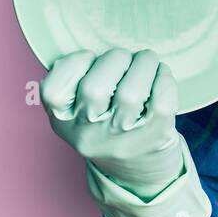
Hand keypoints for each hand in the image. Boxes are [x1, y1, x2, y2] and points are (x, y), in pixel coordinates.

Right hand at [40, 48, 184, 197]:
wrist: (137, 175)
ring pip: (131, 93)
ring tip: (147, 61)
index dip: (74, 64)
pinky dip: (165, 80)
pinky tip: (161, 76)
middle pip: (95, 87)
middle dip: (115, 59)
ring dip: (144, 64)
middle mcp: (88, 134)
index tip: (91, 59)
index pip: (52, 90)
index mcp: (63, 122)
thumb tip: (98, 41)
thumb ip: (76, 83)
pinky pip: (161, 101)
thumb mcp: (78, 112)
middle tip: (126, 58)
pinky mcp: (154, 137)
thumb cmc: (107, 127)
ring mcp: (122, 139)